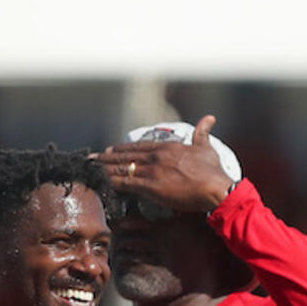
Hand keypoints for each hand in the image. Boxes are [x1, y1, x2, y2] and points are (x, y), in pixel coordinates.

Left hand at [97, 115, 235, 211]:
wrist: (216, 187)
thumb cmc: (213, 171)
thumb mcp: (206, 147)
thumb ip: (203, 132)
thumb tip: (210, 118)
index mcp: (167, 147)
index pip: (139, 147)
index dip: (122, 149)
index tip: (110, 149)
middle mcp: (156, 156)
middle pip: (125, 156)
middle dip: (106, 157)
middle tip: (92, 158)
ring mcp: (152, 171)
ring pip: (122, 168)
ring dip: (104, 169)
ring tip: (90, 169)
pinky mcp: (151, 186)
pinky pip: (125, 183)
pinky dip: (111, 182)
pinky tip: (100, 182)